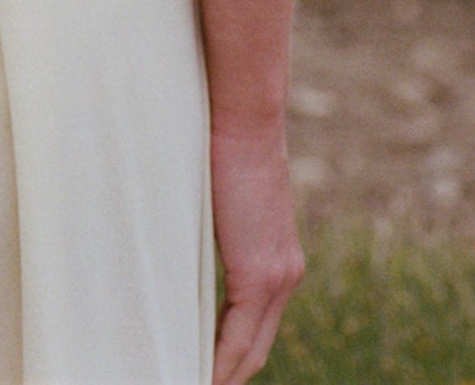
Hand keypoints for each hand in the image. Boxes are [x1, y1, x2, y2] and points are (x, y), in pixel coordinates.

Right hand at [209, 119, 305, 384]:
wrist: (245, 117)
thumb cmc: (224, 146)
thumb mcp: (228, 202)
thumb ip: (223, 232)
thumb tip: (196, 242)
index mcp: (278, 261)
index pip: (257, 330)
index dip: (231, 359)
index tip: (204, 368)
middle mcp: (286, 277)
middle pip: (256, 350)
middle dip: (227, 374)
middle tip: (191, 376)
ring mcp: (278, 278)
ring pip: (250, 351)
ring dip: (221, 372)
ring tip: (188, 377)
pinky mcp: (260, 274)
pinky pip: (239, 340)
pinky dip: (218, 364)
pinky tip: (197, 375)